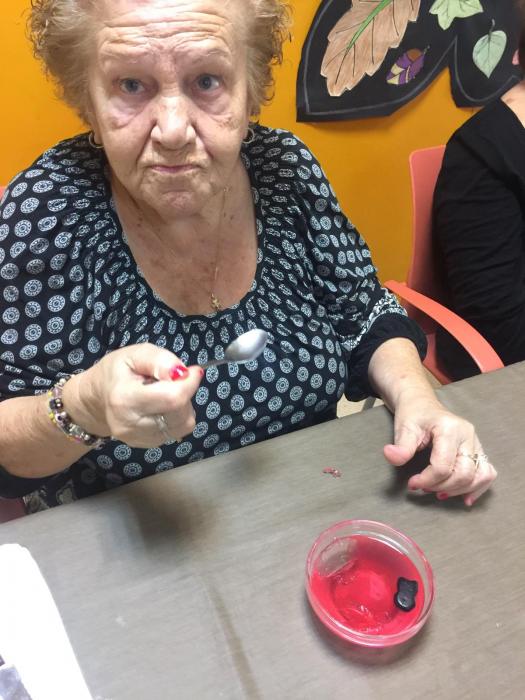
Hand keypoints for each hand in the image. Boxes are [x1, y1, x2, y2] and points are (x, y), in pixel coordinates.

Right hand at [64, 344, 202, 447]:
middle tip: (173, 381)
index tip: (192, 371)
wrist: (96, 399)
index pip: (172, 398)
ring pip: (184, 424)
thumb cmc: (116, 372)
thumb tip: (183, 373)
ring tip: (165, 394)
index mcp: (125, 399)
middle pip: (181, 413)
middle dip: (186, 393)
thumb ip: (160, 360)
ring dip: (183, 406)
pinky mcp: (148, 445)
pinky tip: (161, 406)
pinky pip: (178, 431)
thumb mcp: (134, 354)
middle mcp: (131, 425)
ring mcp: (140, 438)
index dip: (189, 383)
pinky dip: (177, 416)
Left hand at [383, 395, 496, 506]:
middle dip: (443, 487)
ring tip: (440, 493)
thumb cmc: (413, 415)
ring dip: (460, 490)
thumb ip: (401, 446)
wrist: (421, 404)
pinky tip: (465, 498)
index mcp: (449, 428)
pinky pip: (487, 472)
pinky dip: (478, 487)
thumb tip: (390, 456)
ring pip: (480, 475)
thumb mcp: (404, 428)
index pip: (443, 466)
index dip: (427, 480)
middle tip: (424, 488)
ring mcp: (476, 442)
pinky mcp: (478, 449)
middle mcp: (467, 435)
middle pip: (464, 474)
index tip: (412, 484)